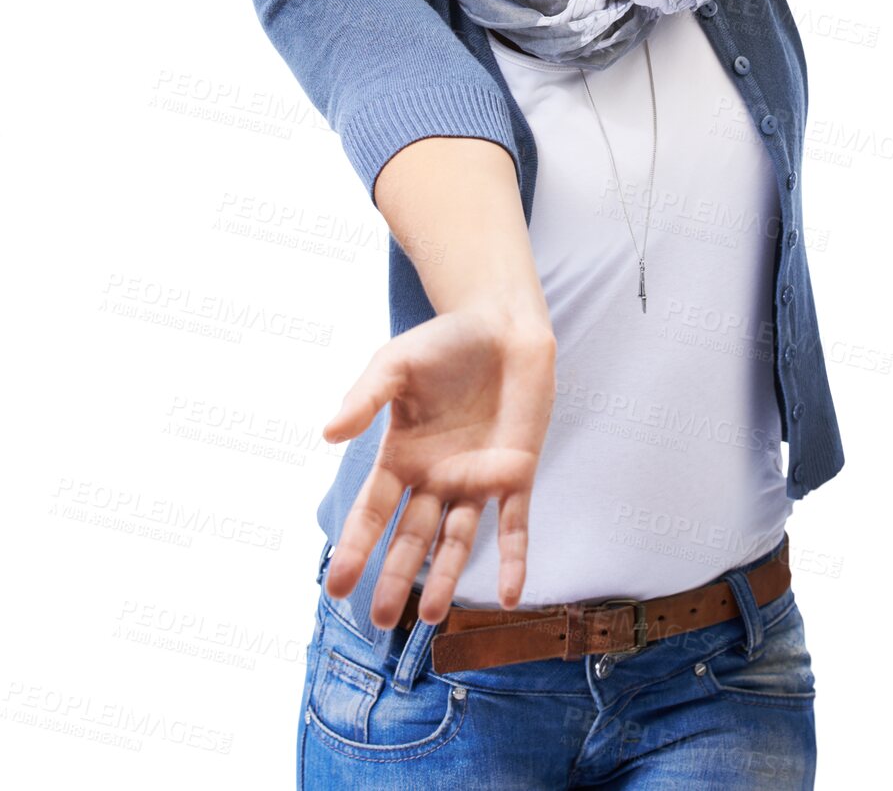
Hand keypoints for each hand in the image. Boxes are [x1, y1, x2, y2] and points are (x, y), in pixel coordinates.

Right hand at [321, 308, 556, 627]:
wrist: (503, 323)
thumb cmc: (444, 341)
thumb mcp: (395, 364)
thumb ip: (365, 397)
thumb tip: (328, 434)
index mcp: (401, 456)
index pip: (373, 511)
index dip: (356, 547)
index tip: (337, 586)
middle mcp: (436, 477)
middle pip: (412, 536)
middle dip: (395, 576)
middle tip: (379, 619)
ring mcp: (477, 480)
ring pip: (457, 540)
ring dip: (445, 577)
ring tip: (430, 616)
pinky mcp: (516, 474)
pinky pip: (515, 525)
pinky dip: (515, 559)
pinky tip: (513, 595)